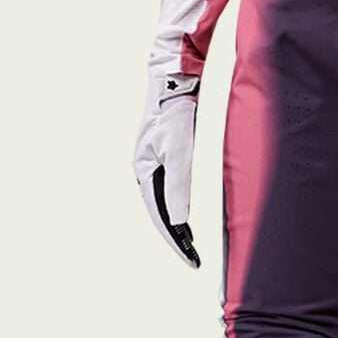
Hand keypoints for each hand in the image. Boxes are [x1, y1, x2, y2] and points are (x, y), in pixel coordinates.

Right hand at [133, 72, 201, 267]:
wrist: (174, 79)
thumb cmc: (174, 111)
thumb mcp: (178, 148)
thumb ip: (179, 183)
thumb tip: (180, 220)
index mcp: (145, 172)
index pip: (160, 215)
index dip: (175, 239)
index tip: (189, 257)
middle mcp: (148, 170)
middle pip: (161, 211)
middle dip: (176, 235)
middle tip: (192, 257)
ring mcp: (157, 162)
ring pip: (168, 201)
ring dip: (179, 222)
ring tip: (193, 242)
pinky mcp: (168, 153)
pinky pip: (175, 187)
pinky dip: (182, 203)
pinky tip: (191, 211)